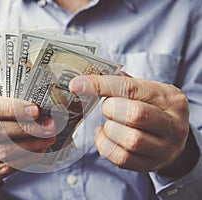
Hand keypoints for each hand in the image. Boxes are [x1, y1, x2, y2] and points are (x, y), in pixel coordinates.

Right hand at [0, 97, 55, 194]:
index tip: (35, 110)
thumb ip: (4, 111)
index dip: (12, 109)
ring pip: (2, 151)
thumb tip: (38, 112)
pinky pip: (4, 168)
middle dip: (26, 128)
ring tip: (47, 139)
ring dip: (30, 145)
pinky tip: (37, 152)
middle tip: (48, 126)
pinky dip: (24, 160)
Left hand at [69, 74, 189, 171]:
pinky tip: (105, 136)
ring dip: (110, 130)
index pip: (131, 88)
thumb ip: (123, 83)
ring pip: (130, 140)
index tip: (76, 85)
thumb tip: (88, 77)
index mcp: (170, 98)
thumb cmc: (154, 109)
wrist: (173, 139)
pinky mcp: (150, 164)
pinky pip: (122, 158)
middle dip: (111, 109)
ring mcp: (164, 148)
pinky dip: (105, 146)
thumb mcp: (148, 91)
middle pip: (135, 115)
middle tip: (108, 108)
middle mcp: (173, 124)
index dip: (100, 85)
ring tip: (110, 123)